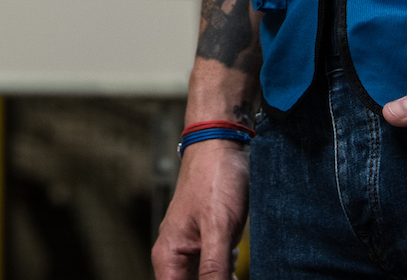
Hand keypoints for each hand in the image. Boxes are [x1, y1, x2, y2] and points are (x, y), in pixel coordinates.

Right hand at [150, 139, 249, 279]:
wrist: (223, 141)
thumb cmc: (215, 177)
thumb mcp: (218, 228)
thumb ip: (214, 268)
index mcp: (168, 256)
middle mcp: (176, 255)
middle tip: (232, 271)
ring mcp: (193, 247)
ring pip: (206, 279)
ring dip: (223, 278)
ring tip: (234, 259)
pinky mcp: (209, 240)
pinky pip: (216, 267)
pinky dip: (229, 269)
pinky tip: (237, 257)